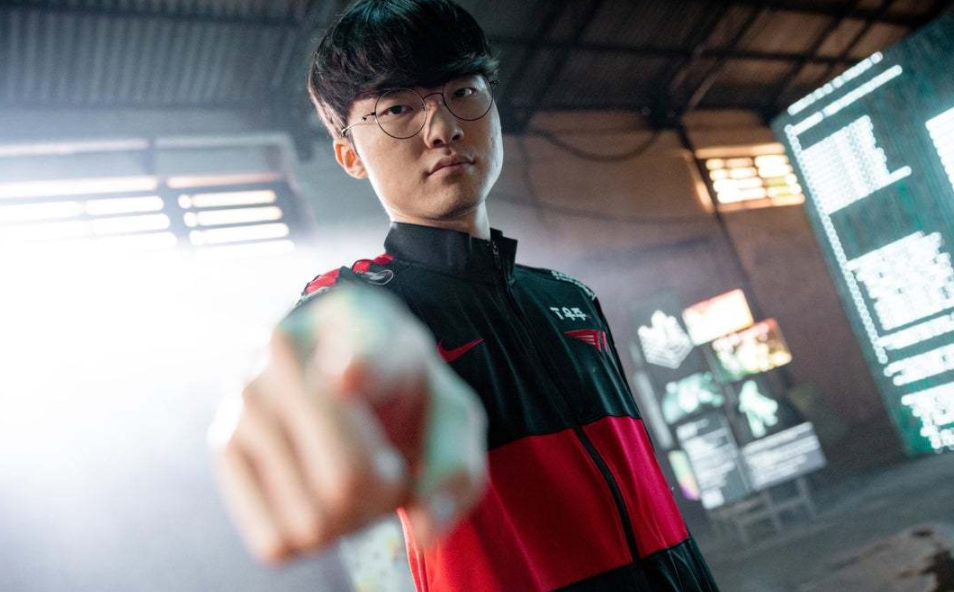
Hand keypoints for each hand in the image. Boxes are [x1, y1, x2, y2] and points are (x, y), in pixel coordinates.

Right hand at [208, 287, 487, 563]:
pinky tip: (316, 496)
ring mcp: (245, 395)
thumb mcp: (449, 415)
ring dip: (349, 519)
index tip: (348, 376)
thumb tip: (423, 530)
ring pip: (312, 520)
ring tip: (352, 476)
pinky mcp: (224, 443)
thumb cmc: (403, 394)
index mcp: (358, 323)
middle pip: (347, 481)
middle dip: (384, 494)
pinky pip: (275, 541)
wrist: (344, 367)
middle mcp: (286, 350)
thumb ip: (454, 465)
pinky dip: (309, 539)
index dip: (358, 369)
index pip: (359, 354)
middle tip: (389, 467)